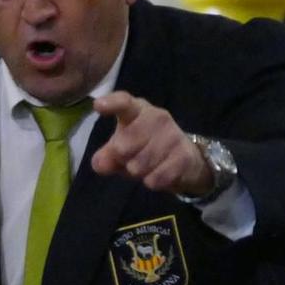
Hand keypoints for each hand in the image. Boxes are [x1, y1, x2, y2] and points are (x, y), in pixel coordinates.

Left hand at [89, 93, 214, 195]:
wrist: (186, 161)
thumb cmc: (146, 149)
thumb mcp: (121, 151)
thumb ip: (107, 156)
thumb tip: (100, 163)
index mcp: (137, 110)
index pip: (124, 103)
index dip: (112, 104)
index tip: (99, 106)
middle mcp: (157, 117)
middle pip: (122, 147)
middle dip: (122, 160)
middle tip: (132, 159)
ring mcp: (172, 135)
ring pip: (138, 166)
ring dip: (138, 173)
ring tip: (148, 166)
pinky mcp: (183, 156)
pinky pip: (154, 179)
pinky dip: (152, 182)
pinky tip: (160, 173)